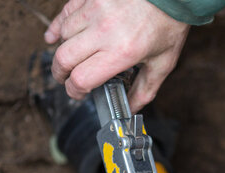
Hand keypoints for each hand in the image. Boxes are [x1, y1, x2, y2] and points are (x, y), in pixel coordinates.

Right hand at [44, 0, 188, 111]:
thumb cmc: (169, 22)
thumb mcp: (163, 62)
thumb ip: (145, 89)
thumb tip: (131, 109)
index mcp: (122, 52)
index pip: (81, 79)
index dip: (74, 91)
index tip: (78, 93)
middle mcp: (104, 31)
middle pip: (64, 59)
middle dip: (61, 75)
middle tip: (66, 79)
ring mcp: (94, 10)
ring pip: (63, 36)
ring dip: (64, 51)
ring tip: (72, 58)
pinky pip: (65, 13)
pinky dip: (58, 28)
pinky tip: (55, 37)